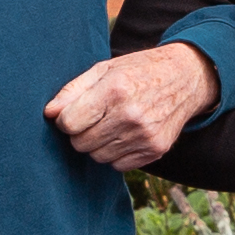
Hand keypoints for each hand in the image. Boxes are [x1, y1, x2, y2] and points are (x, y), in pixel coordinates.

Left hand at [45, 43, 219, 170]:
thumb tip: (49, 113)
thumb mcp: (104, 69)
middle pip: (81, 143)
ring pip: (98, 157)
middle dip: (80, 133)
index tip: (72, 113)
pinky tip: (125, 134)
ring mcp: (145, 136)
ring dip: (97, 144)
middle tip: (93, 118)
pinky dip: (116, 153)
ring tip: (110, 124)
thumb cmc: (137, 71)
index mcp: (115, 90)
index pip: (69, 123)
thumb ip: (73, 90)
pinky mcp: (155, 150)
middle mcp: (131, 115)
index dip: (64, 120)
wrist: (185, 78)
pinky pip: (118, 166)